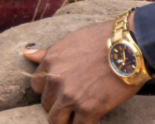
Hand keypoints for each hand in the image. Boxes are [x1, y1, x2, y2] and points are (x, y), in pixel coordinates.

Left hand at [25, 20, 141, 123]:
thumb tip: (26, 54)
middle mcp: (55, 80)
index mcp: (50, 62)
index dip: (49, 90)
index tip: (60, 91)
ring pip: (55, 120)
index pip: (36, 86)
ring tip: (79, 116)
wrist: (128, 47)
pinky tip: (92, 118)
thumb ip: (48, 53)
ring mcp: (69, 96)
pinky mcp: (87, 109)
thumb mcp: (70, 41)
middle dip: (58, 105)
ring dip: (66, 120)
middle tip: (75, 103)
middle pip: (46, 104)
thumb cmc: (103, 39)